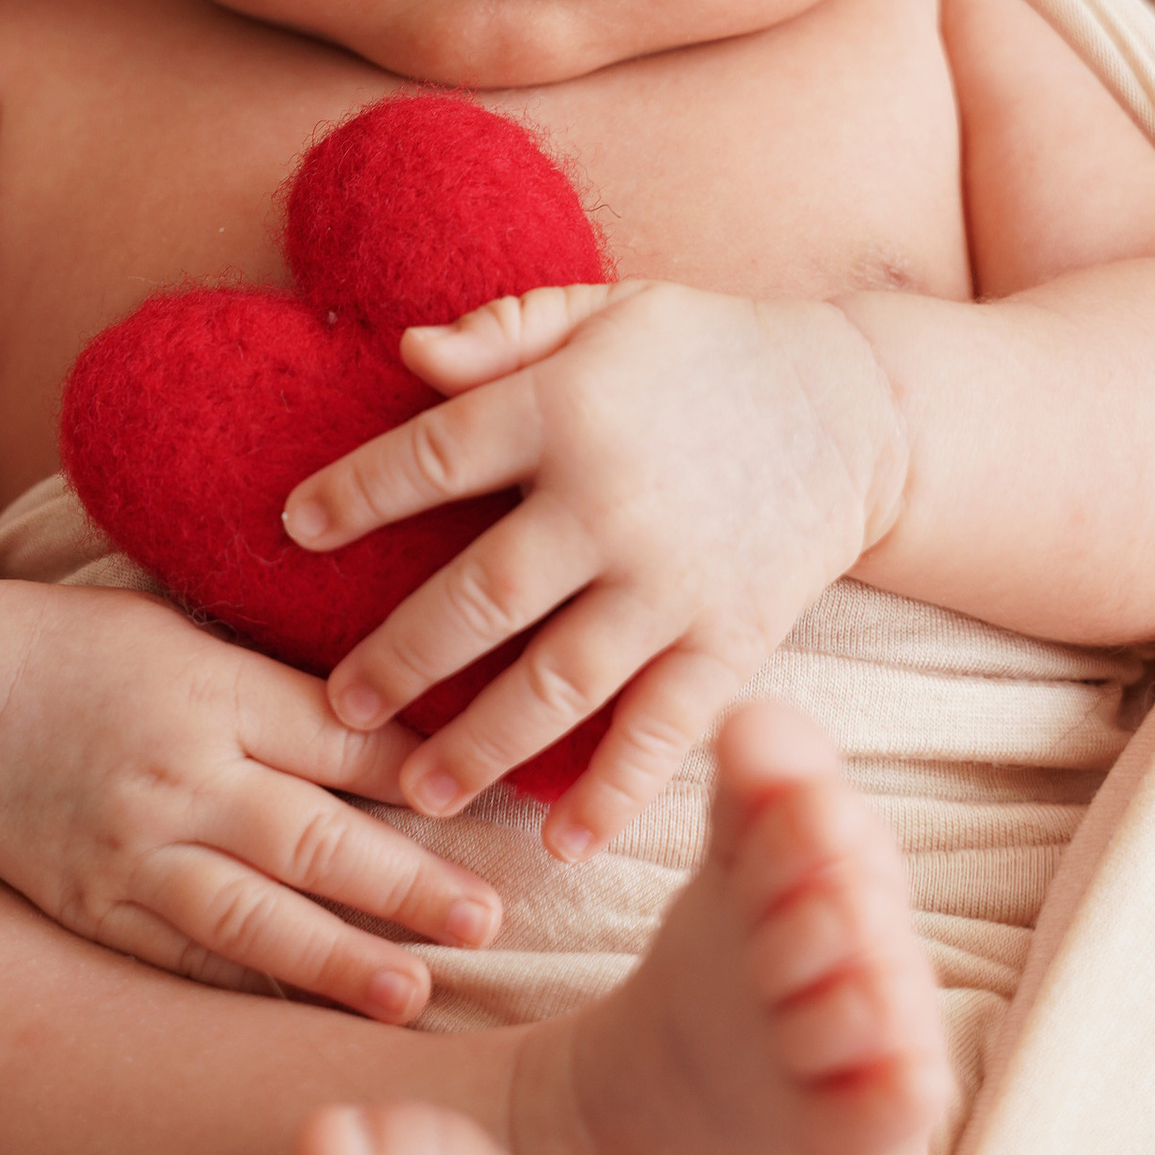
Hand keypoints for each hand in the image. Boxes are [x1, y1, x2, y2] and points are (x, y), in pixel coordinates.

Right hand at [0, 577, 502, 1020]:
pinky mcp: (91, 907)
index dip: (425, 774)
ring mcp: (128, 851)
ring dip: (339, 960)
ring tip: (415, 994)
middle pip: (312, 839)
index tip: (502, 800)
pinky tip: (311, 1015)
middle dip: (408, 885)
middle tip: (489, 917)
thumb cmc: (68, 647)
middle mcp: (173, 775)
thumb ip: (275, 680)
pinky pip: (184, 957)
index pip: (339, 737)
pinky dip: (251, 988)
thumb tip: (399, 714)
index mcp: (206, 689)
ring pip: (251, 918)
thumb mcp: (175, 629)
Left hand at [280, 280, 909, 854]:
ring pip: (559, 681)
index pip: (435, 457)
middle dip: (400, 658)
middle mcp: (613, 503)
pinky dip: (615, 792)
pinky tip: (561, 842)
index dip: (357, 494)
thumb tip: (406, 352)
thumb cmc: (706, 354)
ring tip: (419, 792)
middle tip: (340, 708)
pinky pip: (666, 729)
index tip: (294, 531)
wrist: (860, 408)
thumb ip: (505, 332)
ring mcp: (675, 582)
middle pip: (481, 594)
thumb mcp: (606, 312)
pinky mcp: (733, 638)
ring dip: (482, 745)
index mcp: (570, 408)